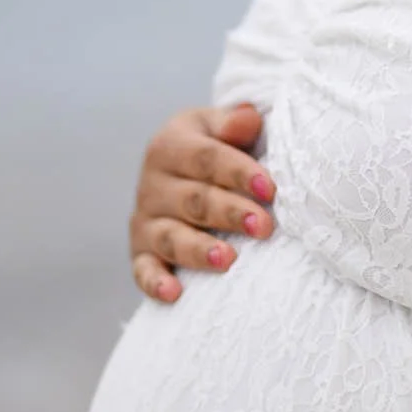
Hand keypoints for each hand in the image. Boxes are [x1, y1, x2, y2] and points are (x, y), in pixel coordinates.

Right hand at [129, 102, 274, 301]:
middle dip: (229, 213)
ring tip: (228, 259)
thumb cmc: (216, 149)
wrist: (182, 170)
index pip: (206, 158)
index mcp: (171, 145)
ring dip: (199, 250)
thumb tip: (248, 117)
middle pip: (193, 200)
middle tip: (263, 226)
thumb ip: (235, 123)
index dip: (238, 172)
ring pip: (172, 237)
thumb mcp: (221, 127)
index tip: (270, 187)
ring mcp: (145, 219)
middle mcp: (153, 183)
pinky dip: (155, 282)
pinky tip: (175, 294)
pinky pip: (143, 270)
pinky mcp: (141, 252)